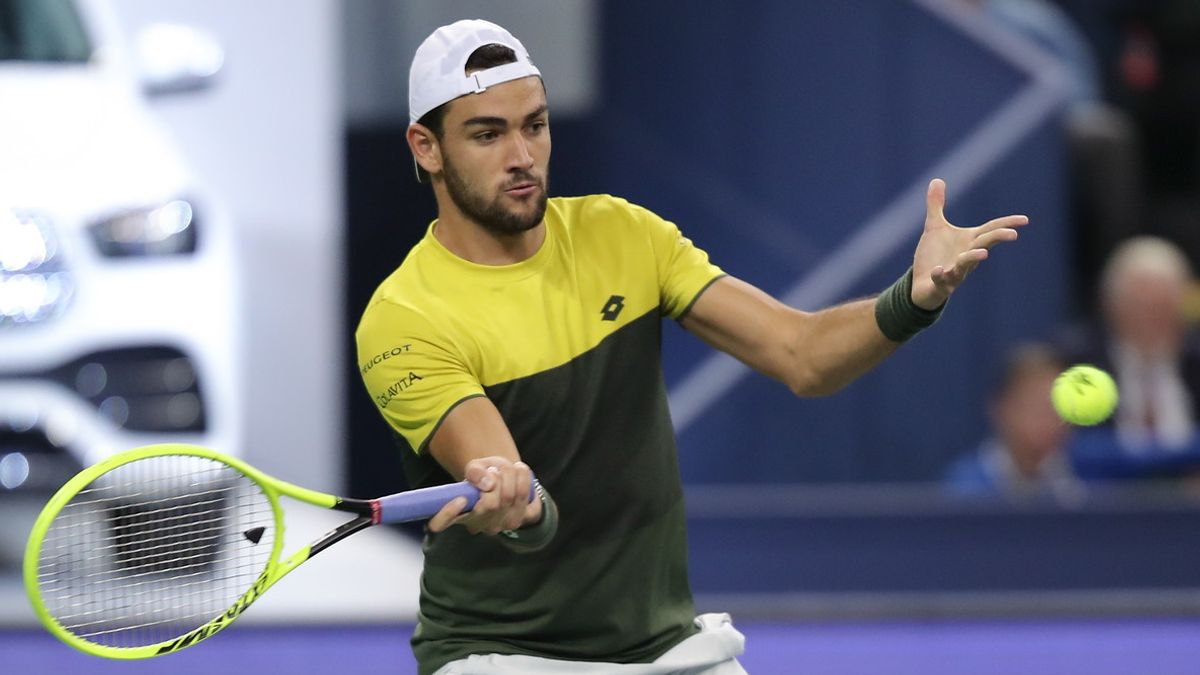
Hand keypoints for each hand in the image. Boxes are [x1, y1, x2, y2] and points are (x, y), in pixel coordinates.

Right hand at [427, 456, 541, 534]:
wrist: (509, 483)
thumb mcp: (476, 468)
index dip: (447, 514)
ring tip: (510, 468)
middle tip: (495, 470)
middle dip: (498, 478)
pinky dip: (524, 478)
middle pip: (490, 504)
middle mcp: (475, 524)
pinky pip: (524, 497)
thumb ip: (475, 471)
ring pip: (510, 497)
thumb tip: (487, 483)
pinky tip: (520, 474)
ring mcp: (497, 526)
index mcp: (457, 512)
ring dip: (512, 475)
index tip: (461, 498)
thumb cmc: (487, 477)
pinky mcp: (517, 521)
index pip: (439, 524)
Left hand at [910, 178, 1027, 309]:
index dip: (1007, 224)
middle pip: (984, 245)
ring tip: (983, 253)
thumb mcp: (934, 227)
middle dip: (997, 239)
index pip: (991, 230)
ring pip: (966, 265)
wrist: (921, 284)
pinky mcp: (940, 283)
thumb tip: (937, 179)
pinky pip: (942, 280)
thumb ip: (936, 205)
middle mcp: (966, 256)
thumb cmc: (933, 255)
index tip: (1025, 220)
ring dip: (973, 258)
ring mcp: (954, 271)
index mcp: (968, 241)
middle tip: (1013, 234)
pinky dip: (940, 275)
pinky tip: (937, 270)